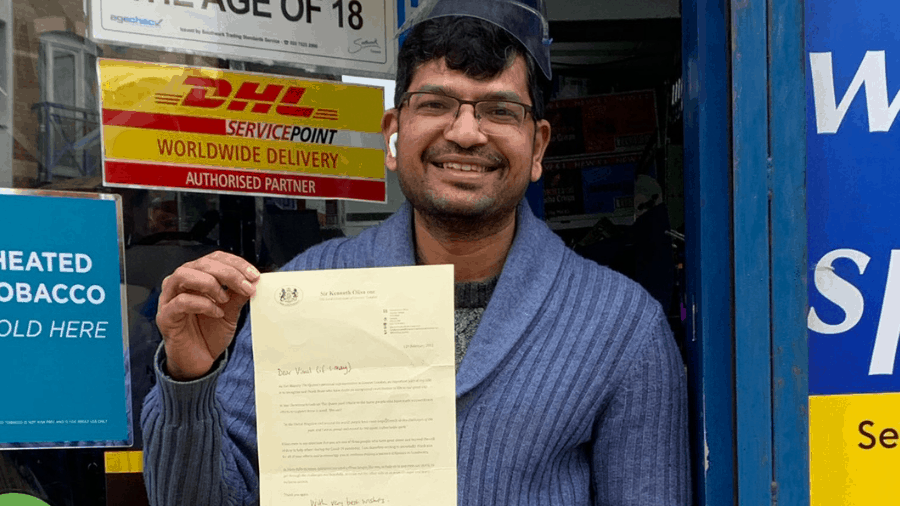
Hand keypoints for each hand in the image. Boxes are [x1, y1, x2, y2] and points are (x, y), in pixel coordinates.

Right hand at [156, 251, 259, 380]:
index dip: (235, 263)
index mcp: (197, 278)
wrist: (199, 361)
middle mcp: (181, 284)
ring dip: (210, 283)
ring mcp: (169, 299)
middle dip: (228, 272)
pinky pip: (180, 302)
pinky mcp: (165, 316)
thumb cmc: (210, 333)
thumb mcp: (231, 312)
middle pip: (201, 264)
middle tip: (246, 286)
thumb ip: (238, 295)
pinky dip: (202, 304)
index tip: (254, 275)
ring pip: (183, 275)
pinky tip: (217, 313)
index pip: (214, 258)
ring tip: (225, 298)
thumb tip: (253, 280)